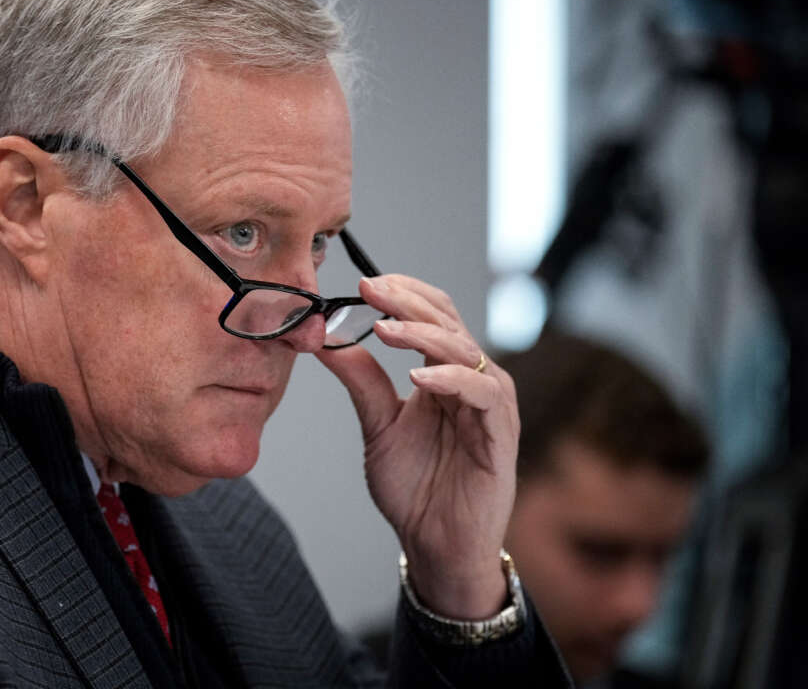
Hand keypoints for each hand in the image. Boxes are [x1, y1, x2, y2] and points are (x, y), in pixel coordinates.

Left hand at [315, 275, 518, 619]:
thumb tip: (326, 339)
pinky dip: (450, 379)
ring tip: (384, 329)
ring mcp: (489, 403)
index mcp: (443, 372)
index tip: (362, 283)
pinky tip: (418, 377)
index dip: (402, 294)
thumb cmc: (415, 488)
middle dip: (407, 300)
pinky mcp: (501, 431)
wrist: (436, 545)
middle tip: (369, 288)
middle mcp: (471, 380)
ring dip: (424, 333)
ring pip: (464, 349)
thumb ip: (361, 381)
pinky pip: (482, 393)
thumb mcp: (378, 425)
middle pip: (447, 320)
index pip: (432, 314)